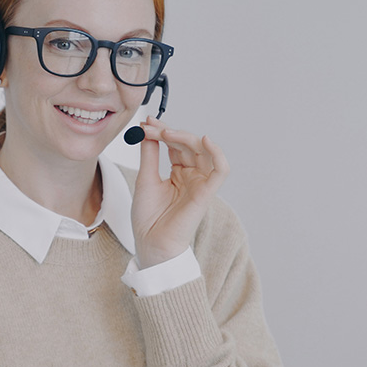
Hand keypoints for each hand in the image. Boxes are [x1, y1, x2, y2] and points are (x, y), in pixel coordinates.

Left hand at [131, 116, 229, 268]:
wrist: (150, 243)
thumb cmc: (148, 218)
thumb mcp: (145, 179)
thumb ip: (149, 154)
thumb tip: (147, 131)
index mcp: (178, 173)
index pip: (176, 145)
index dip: (163, 131)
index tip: (146, 123)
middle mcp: (191, 176)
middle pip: (188, 145)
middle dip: (169, 132)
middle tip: (151, 127)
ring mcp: (200, 183)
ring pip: (203, 151)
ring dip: (186, 137)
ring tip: (166, 133)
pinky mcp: (206, 193)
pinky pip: (221, 170)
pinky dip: (217, 153)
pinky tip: (205, 140)